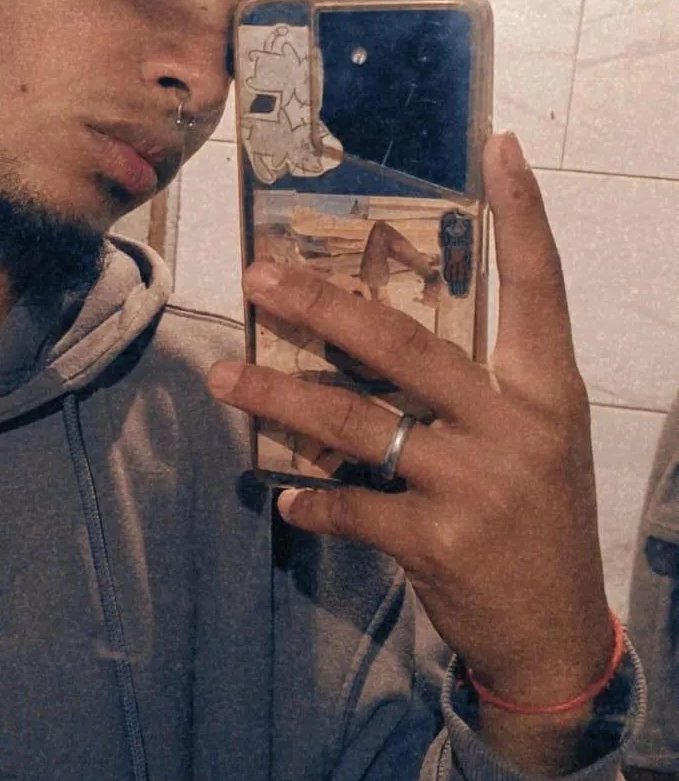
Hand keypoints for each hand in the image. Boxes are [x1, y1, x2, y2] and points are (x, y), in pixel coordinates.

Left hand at [208, 134, 612, 741]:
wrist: (556, 633)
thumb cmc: (537, 518)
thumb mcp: (535, 439)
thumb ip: (478, 386)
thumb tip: (379, 333)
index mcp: (549, 389)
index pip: (541, 285)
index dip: (524, 215)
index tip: (500, 148)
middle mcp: (516, 425)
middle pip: (407, 344)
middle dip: (323, 305)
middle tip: (258, 274)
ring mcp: (478, 484)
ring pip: (357, 422)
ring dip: (280, 398)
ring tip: (224, 378)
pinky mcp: (440, 543)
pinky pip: (352, 507)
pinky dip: (311, 501)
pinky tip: (282, 497)